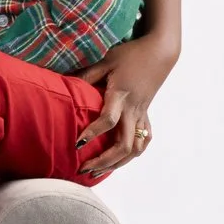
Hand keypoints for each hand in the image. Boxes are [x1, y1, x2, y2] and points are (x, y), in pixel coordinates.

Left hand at [77, 33, 176, 174]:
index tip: (77, 144)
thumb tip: (63, 82)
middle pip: (123, 144)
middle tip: (83, 168)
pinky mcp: (146, 115)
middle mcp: (133, 110)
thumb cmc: (130, 54)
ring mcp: (142, 114)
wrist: (159, 52)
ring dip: (117, 163)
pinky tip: (119, 160)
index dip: (93, 133)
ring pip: (135, 149)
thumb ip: (87, 75)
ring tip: (97, 171)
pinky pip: (144, 140)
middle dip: (104, 161)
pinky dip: (133, 154)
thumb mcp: (106, 61)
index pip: (108, 120)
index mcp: (121, 95)